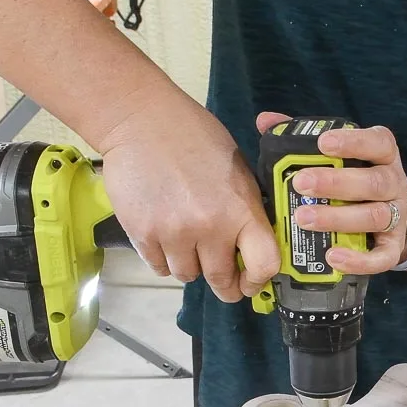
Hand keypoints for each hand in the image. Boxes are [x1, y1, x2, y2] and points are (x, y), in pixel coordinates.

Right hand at [98, 98, 280, 302]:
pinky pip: (158, 267)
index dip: (259, 281)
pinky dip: (164, 259)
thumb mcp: (238, 170)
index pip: (264, 265)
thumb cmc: (195, 137)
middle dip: (224, 285)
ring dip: (191, 267)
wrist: (142, 120)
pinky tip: (166, 238)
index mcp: (241, 210)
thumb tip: (253, 243)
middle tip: (224, 281)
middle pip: (221, 280)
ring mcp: (174, 233)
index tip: (252, 283)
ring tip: (189, 245)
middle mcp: (210, 227)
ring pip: (187, 276)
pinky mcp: (142, 233)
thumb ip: (245, 209)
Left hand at [256, 113, 406, 274]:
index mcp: (382, 155)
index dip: (353, 142)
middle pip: (373, 182)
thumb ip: (305, 138)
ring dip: (338, 218)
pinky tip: (332, 256)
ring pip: (373, 216)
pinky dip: (360, 260)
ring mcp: (396, 216)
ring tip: (303, 218)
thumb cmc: (354, 177)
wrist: (390, 214)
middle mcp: (393, 183)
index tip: (323, 143)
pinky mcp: (393, 245)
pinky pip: (383, 256)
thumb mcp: (338, 154)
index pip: (377, 142)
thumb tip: (266, 121)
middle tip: (300, 183)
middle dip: (335, 183)